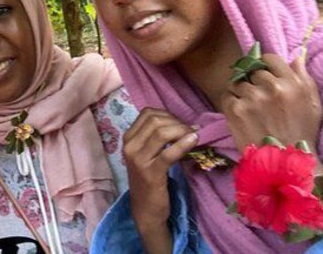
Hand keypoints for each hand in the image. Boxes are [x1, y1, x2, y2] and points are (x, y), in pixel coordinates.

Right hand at [123, 108, 198, 252]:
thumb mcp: (147, 154)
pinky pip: (168, 152)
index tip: (180, 125)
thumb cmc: (149, 179)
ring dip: (182, 131)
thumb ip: (157, 137)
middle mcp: (130, 146)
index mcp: (128, 138)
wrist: (145, 209)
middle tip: (190, 131)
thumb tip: (187, 124)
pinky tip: (194, 141)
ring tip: (193, 137)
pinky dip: (183, 144)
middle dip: (177, 122)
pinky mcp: (151, 173)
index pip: (147, 113)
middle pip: (155, 120)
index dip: (168, 115)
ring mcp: (138, 159)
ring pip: (162, 132)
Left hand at [221, 53, 322, 155]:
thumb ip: (303, 77)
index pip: (269, 58)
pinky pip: (226, 96)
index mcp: (291, 83)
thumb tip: (296, 57)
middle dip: (253, 81)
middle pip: (252, 70)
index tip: (265, 75)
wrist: (286, 163)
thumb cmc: (302, 133)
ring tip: (249, 107)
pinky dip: (231, 103)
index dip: (266, 66)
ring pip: (237, 82)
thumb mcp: (313, 104)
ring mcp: (251, 97)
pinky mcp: (235, 109)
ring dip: (241, 92)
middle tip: (257, 96)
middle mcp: (270, 87)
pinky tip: (241, 114)